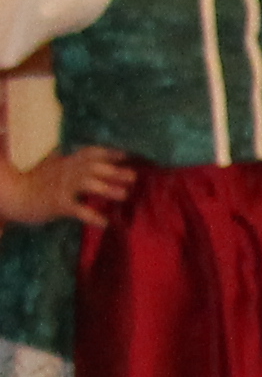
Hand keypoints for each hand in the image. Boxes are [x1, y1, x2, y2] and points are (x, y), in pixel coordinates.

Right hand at [1, 148, 128, 225]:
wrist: (12, 195)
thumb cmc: (34, 181)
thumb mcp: (51, 165)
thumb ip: (66, 159)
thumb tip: (78, 153)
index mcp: (66, 162)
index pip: (89, 153)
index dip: (108, 153)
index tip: (126, 155)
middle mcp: (65, 171)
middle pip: (92, 167)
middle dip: (114, 171)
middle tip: (134, 176)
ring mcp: (61, 187)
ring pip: (86, 184)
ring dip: (107, 188)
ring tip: (124, 195)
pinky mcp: (57, 204)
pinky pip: (77, 210)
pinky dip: (91, 216)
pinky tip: (105, 223)